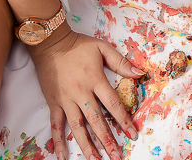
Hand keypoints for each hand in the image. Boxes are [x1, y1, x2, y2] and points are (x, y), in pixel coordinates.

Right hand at [31, 28, 141, 159]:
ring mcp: (66, 100)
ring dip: (87, 145)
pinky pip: (55, 125)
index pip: (113, 104)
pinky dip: (58, 142)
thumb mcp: (102, 48)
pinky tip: (62, 156)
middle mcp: (81, 92)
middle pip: (96, 120)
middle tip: (116, 155)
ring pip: (77, 127)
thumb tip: (140, 73)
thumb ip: (121, 62)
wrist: (51, 43)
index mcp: (95, 80)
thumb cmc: (78, 45)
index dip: (123, 120)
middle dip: (107, 139)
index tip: (132, 134)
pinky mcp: (53, 103)